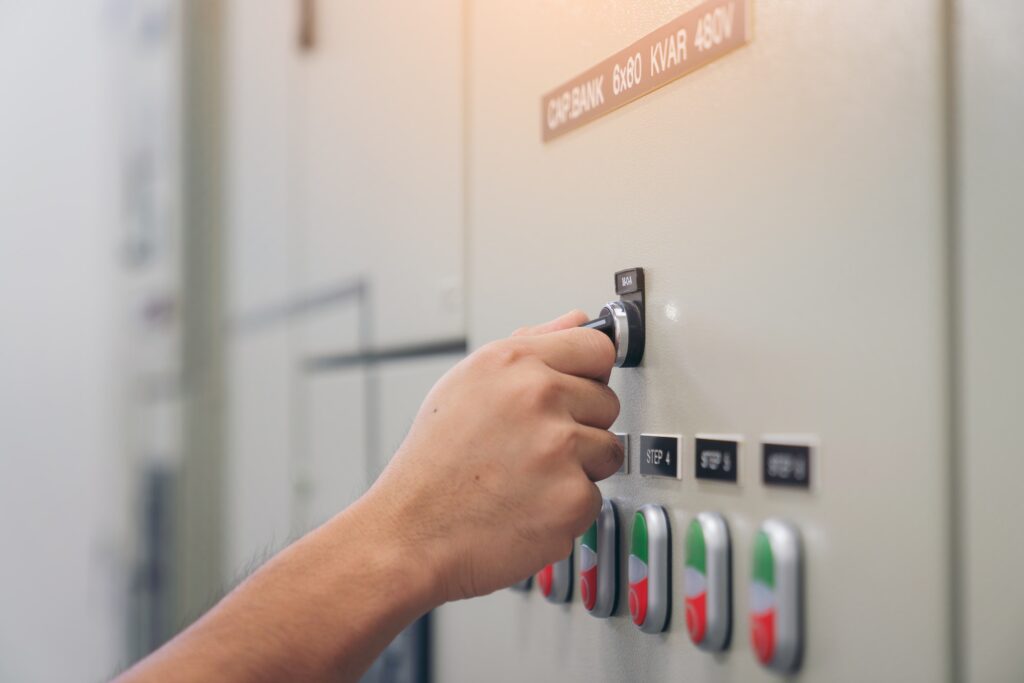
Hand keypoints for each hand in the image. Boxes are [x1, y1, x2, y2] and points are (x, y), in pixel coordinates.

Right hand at [361, 310, 622, 603]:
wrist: (412, 533)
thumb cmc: (435, 463)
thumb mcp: (468, 383)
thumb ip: (530, 345)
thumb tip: (578, 320)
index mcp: (514, 362)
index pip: (597, 348)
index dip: (589, 374)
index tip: (580, 390)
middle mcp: (539, 396)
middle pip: (607, 402)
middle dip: (580, 425)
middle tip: (532, 447)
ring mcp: (559, 447)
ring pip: (608, 450)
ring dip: (579, 468)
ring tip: (528, 477)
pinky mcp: (572, 497)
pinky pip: (594, 496)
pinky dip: (567, 508)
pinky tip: (528, 505)